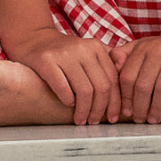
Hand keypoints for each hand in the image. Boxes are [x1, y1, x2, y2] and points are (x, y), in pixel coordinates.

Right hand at [8, 27, 125, 125]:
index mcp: (96, 47)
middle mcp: (83, 48)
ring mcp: (64, 54)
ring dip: (84, 110)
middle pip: (101, 87)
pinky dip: (68, 100)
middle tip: (94, 121)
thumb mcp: (88, 52)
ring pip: (84, 90)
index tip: (112, 117)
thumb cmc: (63, 52)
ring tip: (80, 119)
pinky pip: (62, 87)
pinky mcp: (46, 61)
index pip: (113, 79)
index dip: (115, 102)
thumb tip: (127, 76)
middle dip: (99, 110)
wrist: (33, 39)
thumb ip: (108, 62)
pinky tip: (68, 105)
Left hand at [119, 28, 160, 125]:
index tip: (127, 112)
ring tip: (154, 118)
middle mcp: (159, 48)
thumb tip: (112, 69)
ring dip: (157, 107)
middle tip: (140, 119)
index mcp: (142, 47)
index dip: (126, 98)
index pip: (128, 76)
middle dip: (140, 107)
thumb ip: (122, 57)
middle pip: (144, 84)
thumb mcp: (140, 48)